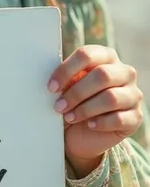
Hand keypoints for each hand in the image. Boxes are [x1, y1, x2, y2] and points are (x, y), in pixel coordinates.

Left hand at [48, 45, 143, 174]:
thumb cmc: (77, 101)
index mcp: (106, 56)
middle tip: (59, 105)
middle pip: (102, 75)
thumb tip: (55, 83)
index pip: (87, 55)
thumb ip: (67, 79)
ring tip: (69, 117)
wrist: (86, 132)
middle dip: (76, 92)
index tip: (51, 87)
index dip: (66, 70)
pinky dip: (100, 122)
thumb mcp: (69, 86)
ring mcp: (133, 94)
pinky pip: (119, 119)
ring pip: (110, 98)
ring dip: (85, 109)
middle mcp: (124, 72)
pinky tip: (89, 125)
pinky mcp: (136, 117)